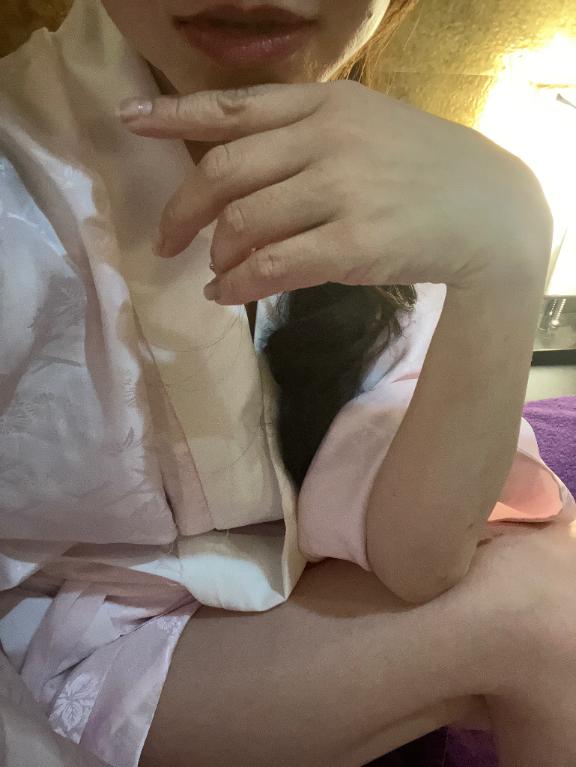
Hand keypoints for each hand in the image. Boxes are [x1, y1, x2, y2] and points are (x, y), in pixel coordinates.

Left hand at [120, 81, 550, 304]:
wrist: (489, 209)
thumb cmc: (421, 168)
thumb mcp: (363, 127)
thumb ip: (301, 136)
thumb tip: (234, 174)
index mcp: (324, 105)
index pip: (232, 107)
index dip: (173, 116)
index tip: (129, 123)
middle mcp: (327, 141)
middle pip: (223, 172)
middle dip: (182, 211)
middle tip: (166, 240)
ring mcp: (341, 191)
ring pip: (242, 225)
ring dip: (215, 255)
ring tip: (214, 273)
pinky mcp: (353, 244)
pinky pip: (272, 266)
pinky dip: (238, 284)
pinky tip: (226, 294)